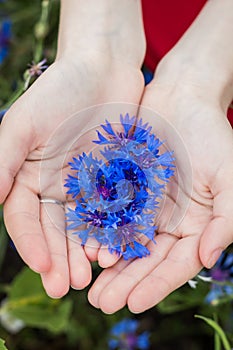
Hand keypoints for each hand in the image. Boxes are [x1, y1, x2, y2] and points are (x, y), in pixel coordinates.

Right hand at [0, 54, 143, 297]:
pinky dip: (112, 232)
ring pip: (84, 227)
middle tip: (70, 287)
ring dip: (86, 253)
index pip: (26, 219)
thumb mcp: (24, 124)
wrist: (103, 70)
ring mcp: (86, 186)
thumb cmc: (59, 91)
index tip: (43, 267)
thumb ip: (2, 162)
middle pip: (55, 231)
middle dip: (61, 259)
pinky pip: (113, 212)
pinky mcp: (114, 180)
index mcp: (29, 178)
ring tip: (93, 277)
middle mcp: (56, 187)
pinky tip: (116, 252)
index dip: (32, 244)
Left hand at [88, 73, 232, 312]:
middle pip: (147, 259)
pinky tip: (84, 248)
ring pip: (125, 242)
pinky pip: (109, 214)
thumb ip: (226, 219)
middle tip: (101, 305)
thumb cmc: (211, 135)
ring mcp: (146, 206)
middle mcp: (169, 221)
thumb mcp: (229, 176)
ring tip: (88, 287)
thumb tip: (209, 257)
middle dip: (125, 282)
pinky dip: (98, 232)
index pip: (178, 263)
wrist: (182, 99)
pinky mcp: (125, 188)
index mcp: (196, 224)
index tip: (134, 304)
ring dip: (108, 265)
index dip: (157, 284)